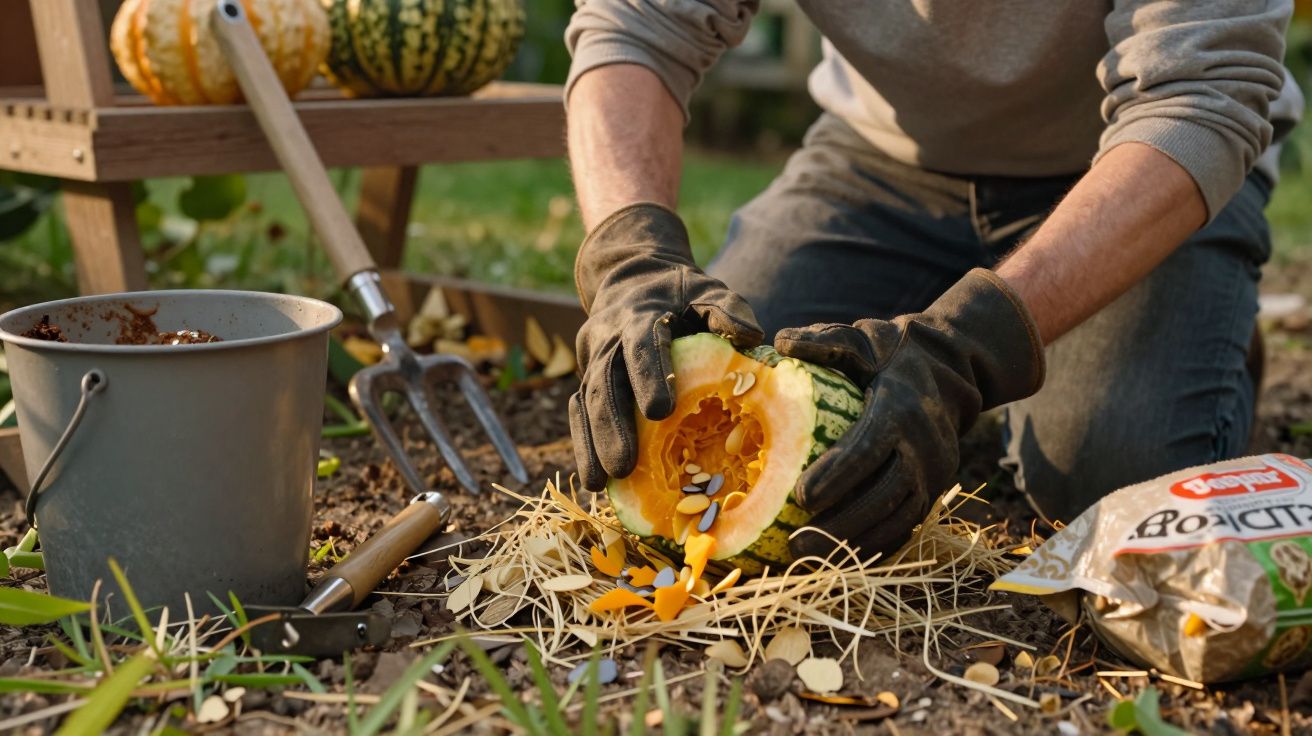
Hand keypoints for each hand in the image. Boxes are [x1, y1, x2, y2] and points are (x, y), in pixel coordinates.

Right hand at [570, 203, 761, 490]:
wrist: (631, 277)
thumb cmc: (680, 292)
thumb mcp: (706, 289)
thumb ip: (726, 309)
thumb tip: (749, 338)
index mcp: (640, 314)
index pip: (640, 345)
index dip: (648, 376)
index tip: (661, 412)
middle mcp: (608, 338)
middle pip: (604, 383)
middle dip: (612, 426)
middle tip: (624, 466)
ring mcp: (591, 359)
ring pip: (585, 403)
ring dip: (591, 444)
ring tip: (599, 484)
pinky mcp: (585, 378)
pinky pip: (579, 413)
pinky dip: (584, 445)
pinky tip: (593, 482)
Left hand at [774, 268, 1044, 559]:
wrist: (952, 371)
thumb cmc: (891, 355)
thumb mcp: (861, 338)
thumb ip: (824, 340)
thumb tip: (781, 342)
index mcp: (902, 410)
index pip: (868, 449)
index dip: (836, 476)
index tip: (800, 497)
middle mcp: (924, 447)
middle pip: (883, 494)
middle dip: (840, 523)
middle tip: (796, 543)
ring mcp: (934, 473)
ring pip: (897, 519)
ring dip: (854, 542)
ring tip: (809, 556)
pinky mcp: (934, 491)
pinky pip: (906, 526)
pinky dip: (874, 544)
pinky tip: (837, 557)